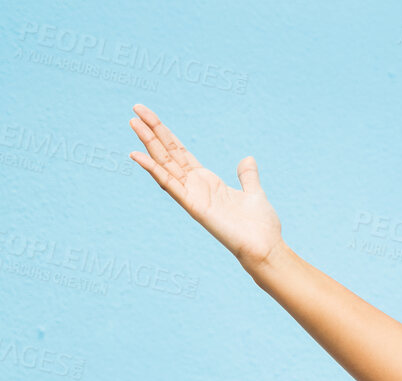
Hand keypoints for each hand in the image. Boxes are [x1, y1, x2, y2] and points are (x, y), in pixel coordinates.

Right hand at [128, 103, 283, 269]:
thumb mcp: (254, 193)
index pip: (180, 152)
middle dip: (153, 131)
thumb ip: (247, 176)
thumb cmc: (260, 226)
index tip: (150, 116)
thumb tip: (247, 159)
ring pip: (165, 164)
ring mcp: (192, 196)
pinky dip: (154, 170)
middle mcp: (195, 187)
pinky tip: (137, 155)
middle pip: (168, 153)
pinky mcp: (193, 207)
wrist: (265, 248)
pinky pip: (170, 185)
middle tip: (135, 109)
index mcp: (207, 181)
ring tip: (133, 122)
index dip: (166, 134)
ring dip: (149, 144)